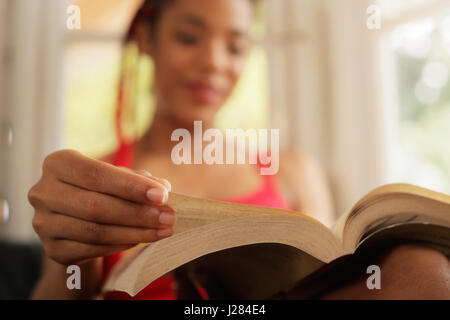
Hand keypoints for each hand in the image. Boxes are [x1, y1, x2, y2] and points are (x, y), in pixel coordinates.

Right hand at [28, 149, 174, 265]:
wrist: (74, 221)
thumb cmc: (100, 190)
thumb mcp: (116, 177)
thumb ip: (138, 180)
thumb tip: (162, 188)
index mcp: (58, 163)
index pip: (95, 174)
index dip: (131, 186)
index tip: (163, 195)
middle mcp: (43, 192)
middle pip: (96, 206)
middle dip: (139, 213)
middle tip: (169, 217)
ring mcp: (44, 223)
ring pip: (96, 231)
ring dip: (136, 232)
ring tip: (163, 230)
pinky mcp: (53, 250)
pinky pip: (92, 249)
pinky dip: (121, 244)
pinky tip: (141, 239)